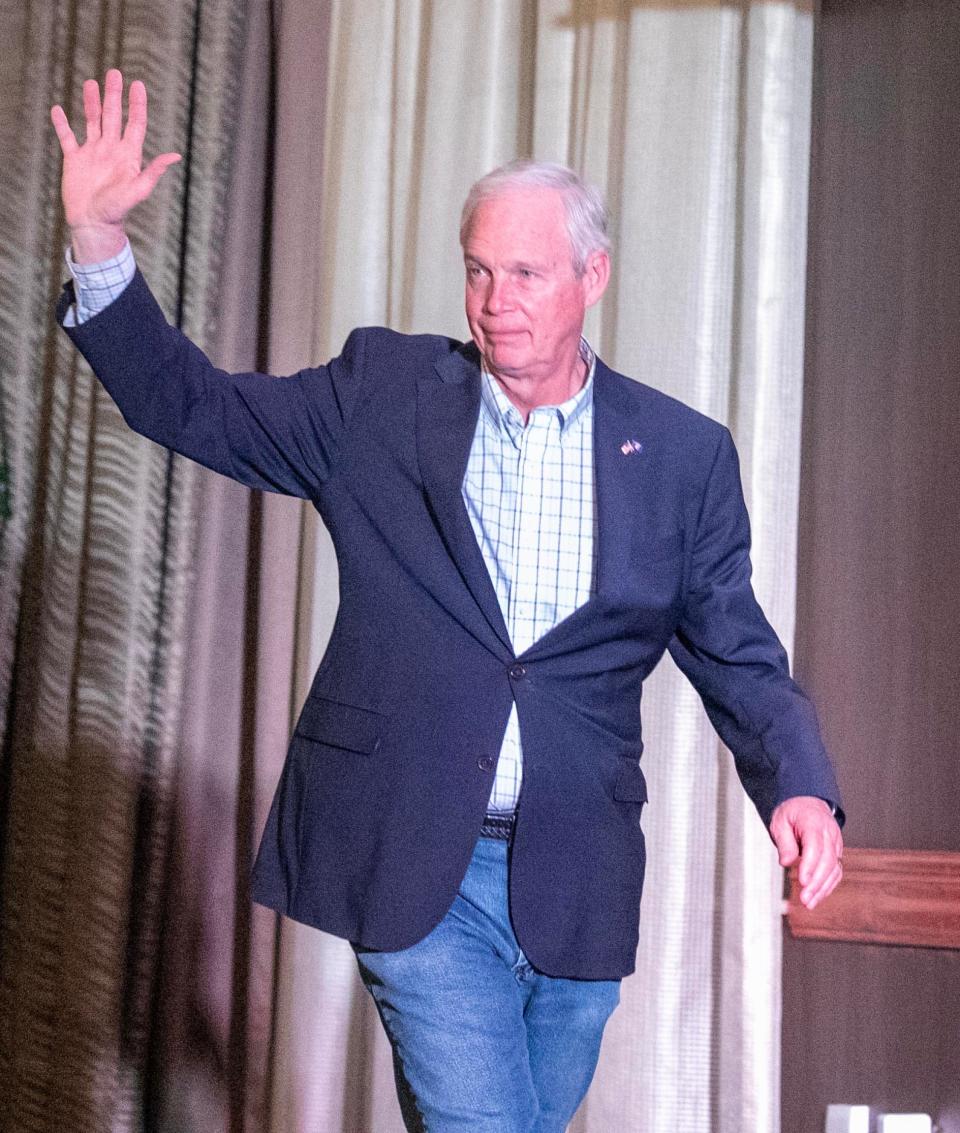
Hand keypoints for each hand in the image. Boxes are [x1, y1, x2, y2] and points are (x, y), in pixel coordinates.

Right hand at [50, 68, 180, 262]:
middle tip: (115, 72)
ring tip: (92, 83)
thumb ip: (153, 171)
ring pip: (92, 121)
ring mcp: (92, 154)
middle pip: (113, 116)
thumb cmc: (117, 210)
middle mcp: (111, 150)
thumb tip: (175, 155)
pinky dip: (62, 124)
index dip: (137, 104)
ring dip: (92, 103)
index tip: (137, 85)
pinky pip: (67, 137)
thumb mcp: (138, 190)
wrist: (94, 224)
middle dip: (114, 95)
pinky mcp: (74, 160)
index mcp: (128, 155)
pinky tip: (58, 110)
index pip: (135, 123)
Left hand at [769, 795, 842, 909]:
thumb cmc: (792, 812)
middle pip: (827, 861)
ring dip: (822, 888)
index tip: (802, 882)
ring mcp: (836, 843)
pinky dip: (828, 885)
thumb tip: (786, 862)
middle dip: (816, 883)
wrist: (807, 803)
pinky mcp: (836, 852)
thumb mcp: (780, 821)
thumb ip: (784, 842)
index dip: (810, 866)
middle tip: (805, 899)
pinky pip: (836, 871)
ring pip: (834, 869)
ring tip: (809, 903)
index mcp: (814, 822)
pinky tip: (818, 896)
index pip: (815, 846)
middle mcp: (829, 833)